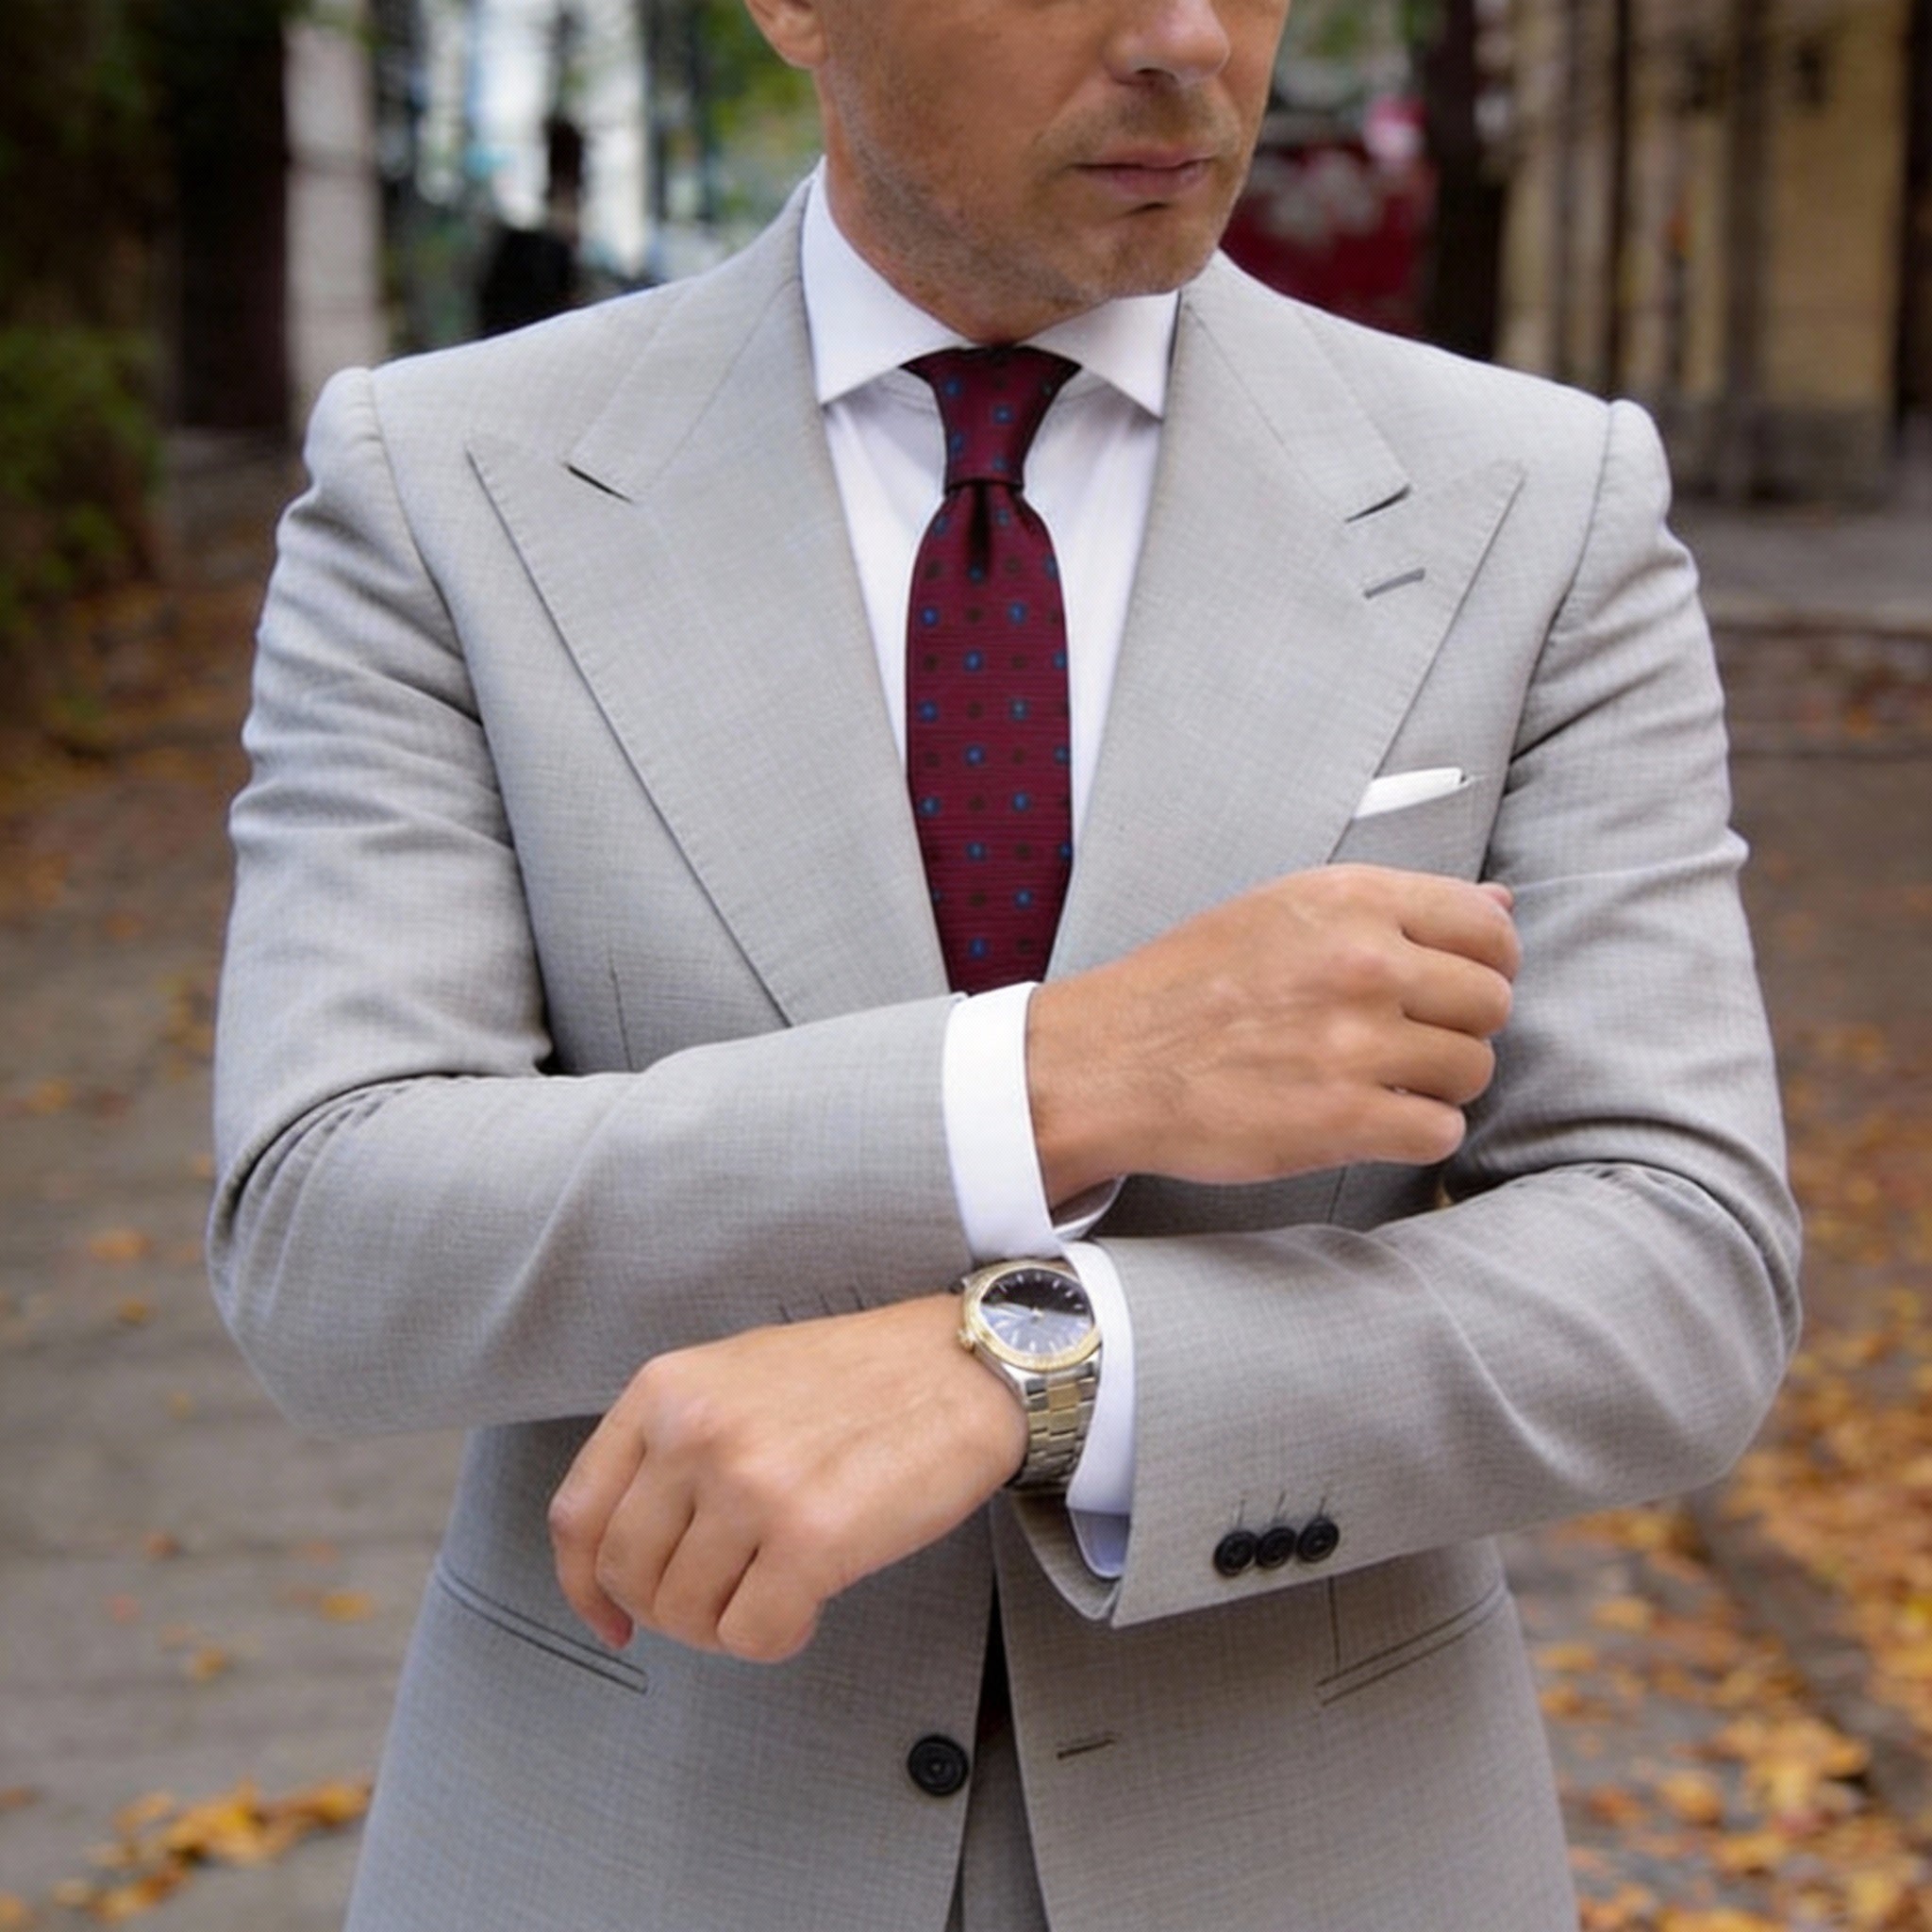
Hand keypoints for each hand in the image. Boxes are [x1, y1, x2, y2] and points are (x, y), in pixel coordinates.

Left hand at [548, 1295, 1025, 1663]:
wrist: (963, 1367)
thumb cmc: (860, 1377)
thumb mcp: (738, 1377)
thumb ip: (675, 1443)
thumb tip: (632, 1549)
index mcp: (667, 1390)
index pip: (578, 1514)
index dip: (583, 1586)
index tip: (609, 1618)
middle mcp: (695, 1433)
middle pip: (626, 1575)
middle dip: (667, 1612)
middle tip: (720, 1603)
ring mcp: (750, 1485)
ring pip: (685, 1614)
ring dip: (726, 1625)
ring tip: (774, 1592)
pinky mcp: (810, 1538)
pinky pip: (751, 1636)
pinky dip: (776, 1639)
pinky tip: (808, 1606)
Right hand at [1028, 865, 1518, 1201]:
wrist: (1109, 1062)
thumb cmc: (1189, 985)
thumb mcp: (1284, 911)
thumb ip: (1393, 907)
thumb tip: (1502, 904)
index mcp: (1351, 899)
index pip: (1490, 926)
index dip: (1487, 963)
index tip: (1453, 986)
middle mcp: (1362, 962)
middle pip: (1491, 1002)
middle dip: (1461, 1027)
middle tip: (1409, 1041)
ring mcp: (1355, 1041)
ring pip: (1474, 1069)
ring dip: (1439, 1084)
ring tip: (1382, 1082)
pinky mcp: (1342, 1118)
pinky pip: (1440, 1131)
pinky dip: (1417, 1134)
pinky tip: (1372, 1121)